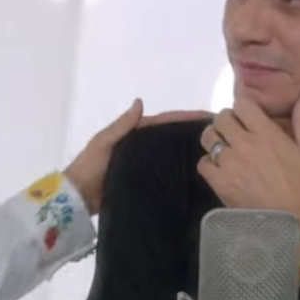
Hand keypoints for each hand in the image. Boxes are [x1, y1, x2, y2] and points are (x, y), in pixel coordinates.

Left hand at [65, 99, 211, 213]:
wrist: (78, 197)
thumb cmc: (89, 167)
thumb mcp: (104, 142)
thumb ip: (123, 125)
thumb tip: (140, 101)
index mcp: (133, 133)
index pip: (164, 121)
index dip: (185, 117)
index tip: (209, 116)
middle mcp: (141, 146)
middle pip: (171, 136)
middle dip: (193, 132)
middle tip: (221, 134)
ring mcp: (143, 164)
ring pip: (170, 153)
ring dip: (189, 149)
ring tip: (216, 152)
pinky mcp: (143, 181)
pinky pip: (164, 171)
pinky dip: (179, 169)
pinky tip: (197, 173)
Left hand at [196, 94, 299, 274]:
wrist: (296, 226)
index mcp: (267, 134)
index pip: (242, 104)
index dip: (244, 106)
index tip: (248, 114)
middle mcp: (244, 145)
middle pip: (221, 119)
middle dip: (227, 120)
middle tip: (235, 130)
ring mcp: (229, 164)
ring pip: (208, 138)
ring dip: (215, 138)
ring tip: (225, 146)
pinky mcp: (219, 183)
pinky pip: (203, 164)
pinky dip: (209, 163)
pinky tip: (220, 169)